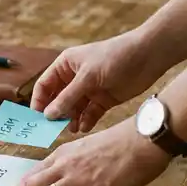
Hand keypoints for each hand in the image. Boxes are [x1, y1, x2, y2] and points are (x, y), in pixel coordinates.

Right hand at [32, 29, 163, 132]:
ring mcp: (89, 89)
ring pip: (74, 108)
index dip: (40, 101)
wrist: (148, 56)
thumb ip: (67, 97)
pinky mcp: (104, 99)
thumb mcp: (88, 77)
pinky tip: (85, 127)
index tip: (38, 118)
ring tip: (72, 129)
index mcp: (66, 65)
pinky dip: (86, 120)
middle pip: (58, 99)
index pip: (45, 85)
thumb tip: (48, 115)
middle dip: (56, 113)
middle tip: (55, 128)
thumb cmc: (114, 57)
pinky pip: (90, 113)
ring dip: (71, 119)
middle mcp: (75, 77)